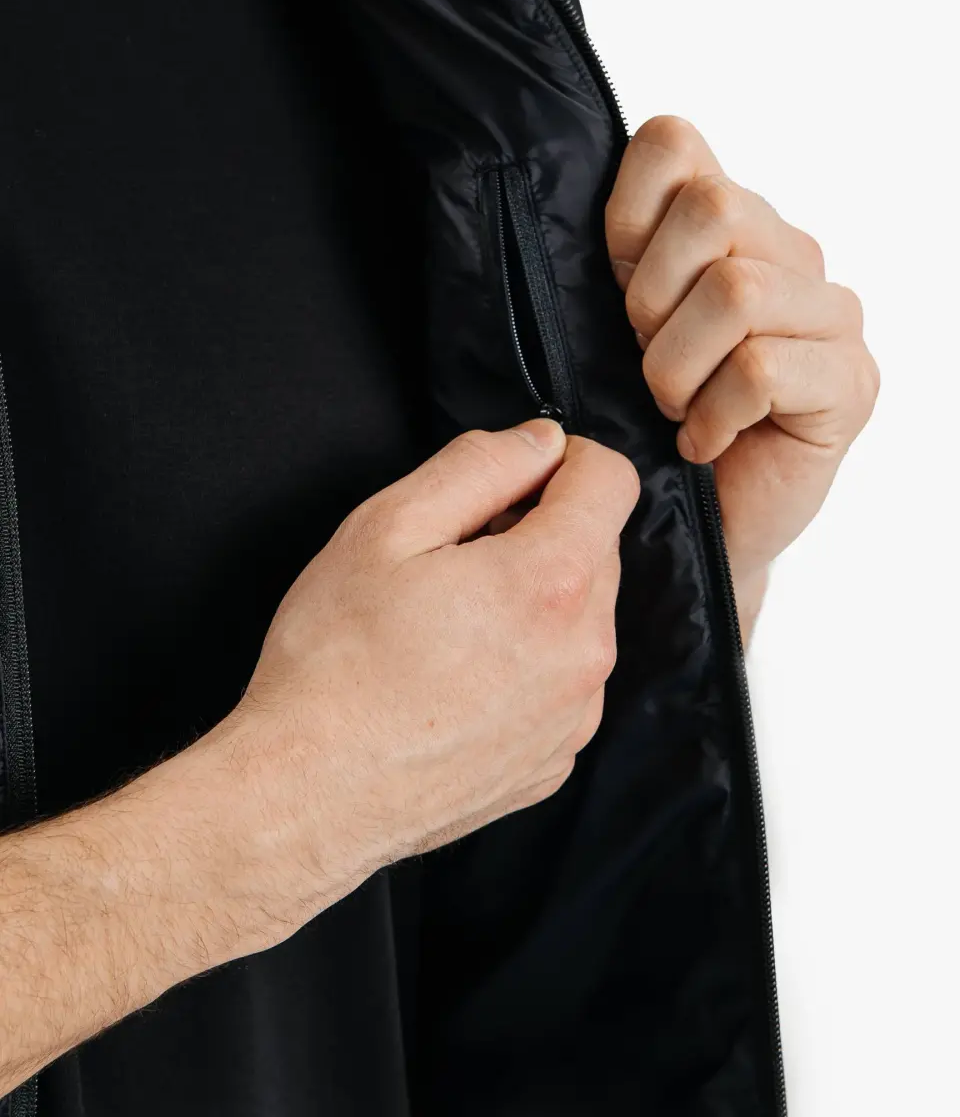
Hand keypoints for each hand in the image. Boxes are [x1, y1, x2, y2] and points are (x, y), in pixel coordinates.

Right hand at [0, 422, 637, 1092]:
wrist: (311, 794)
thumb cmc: (335, 660)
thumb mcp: (388, 527)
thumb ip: (478, 466)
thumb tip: (538, 442)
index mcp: (554, 581)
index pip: (613, 480)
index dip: (564, 460)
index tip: (514, 477)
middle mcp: (585, 651)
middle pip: (596, 549)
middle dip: (539, 533)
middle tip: (453, 558)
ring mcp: (575, 715)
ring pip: (581, 619)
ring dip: (534, 602)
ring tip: (447, 626)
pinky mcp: (554, 760)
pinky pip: (562, 685)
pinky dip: (527, 666)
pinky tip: (456, 680)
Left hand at [606, 116, 878, 628]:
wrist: (692, 525)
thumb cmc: (645, 426)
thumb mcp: (607, 328)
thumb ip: (614, 256)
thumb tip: (561, 194)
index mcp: (730, 222)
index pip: (673, 143)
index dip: (624, 219)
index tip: (615, 294)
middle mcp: (791, 253)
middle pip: (713, 212)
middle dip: (651, 304)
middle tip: (646, 365)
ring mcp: (831, 316)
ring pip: (738, 292)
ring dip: (677, 368)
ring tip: (673, 409)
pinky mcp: (850, 383)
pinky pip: (763, 368)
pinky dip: (713, 414)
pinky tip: (703, 441)